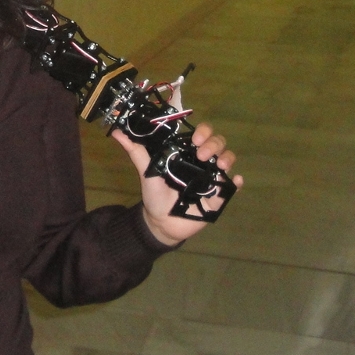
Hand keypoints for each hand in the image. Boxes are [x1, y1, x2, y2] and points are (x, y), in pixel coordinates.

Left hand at [110, 121, 241, 246]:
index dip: (203, 131)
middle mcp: (202, 162)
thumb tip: (116, 132)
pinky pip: (233, 187)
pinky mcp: (219, 196)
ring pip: (228, 159)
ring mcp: (212, 178)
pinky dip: (238, 182)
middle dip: (213, 144)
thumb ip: (135, 151)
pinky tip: (236, 180)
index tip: (194, 138)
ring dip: (227, 157)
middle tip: (201, 154)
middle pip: (218, 143)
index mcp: (187, 153)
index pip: (202, 134)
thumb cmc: (155, 194)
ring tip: (219, 165)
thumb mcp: (146, 171)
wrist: (160, 223)